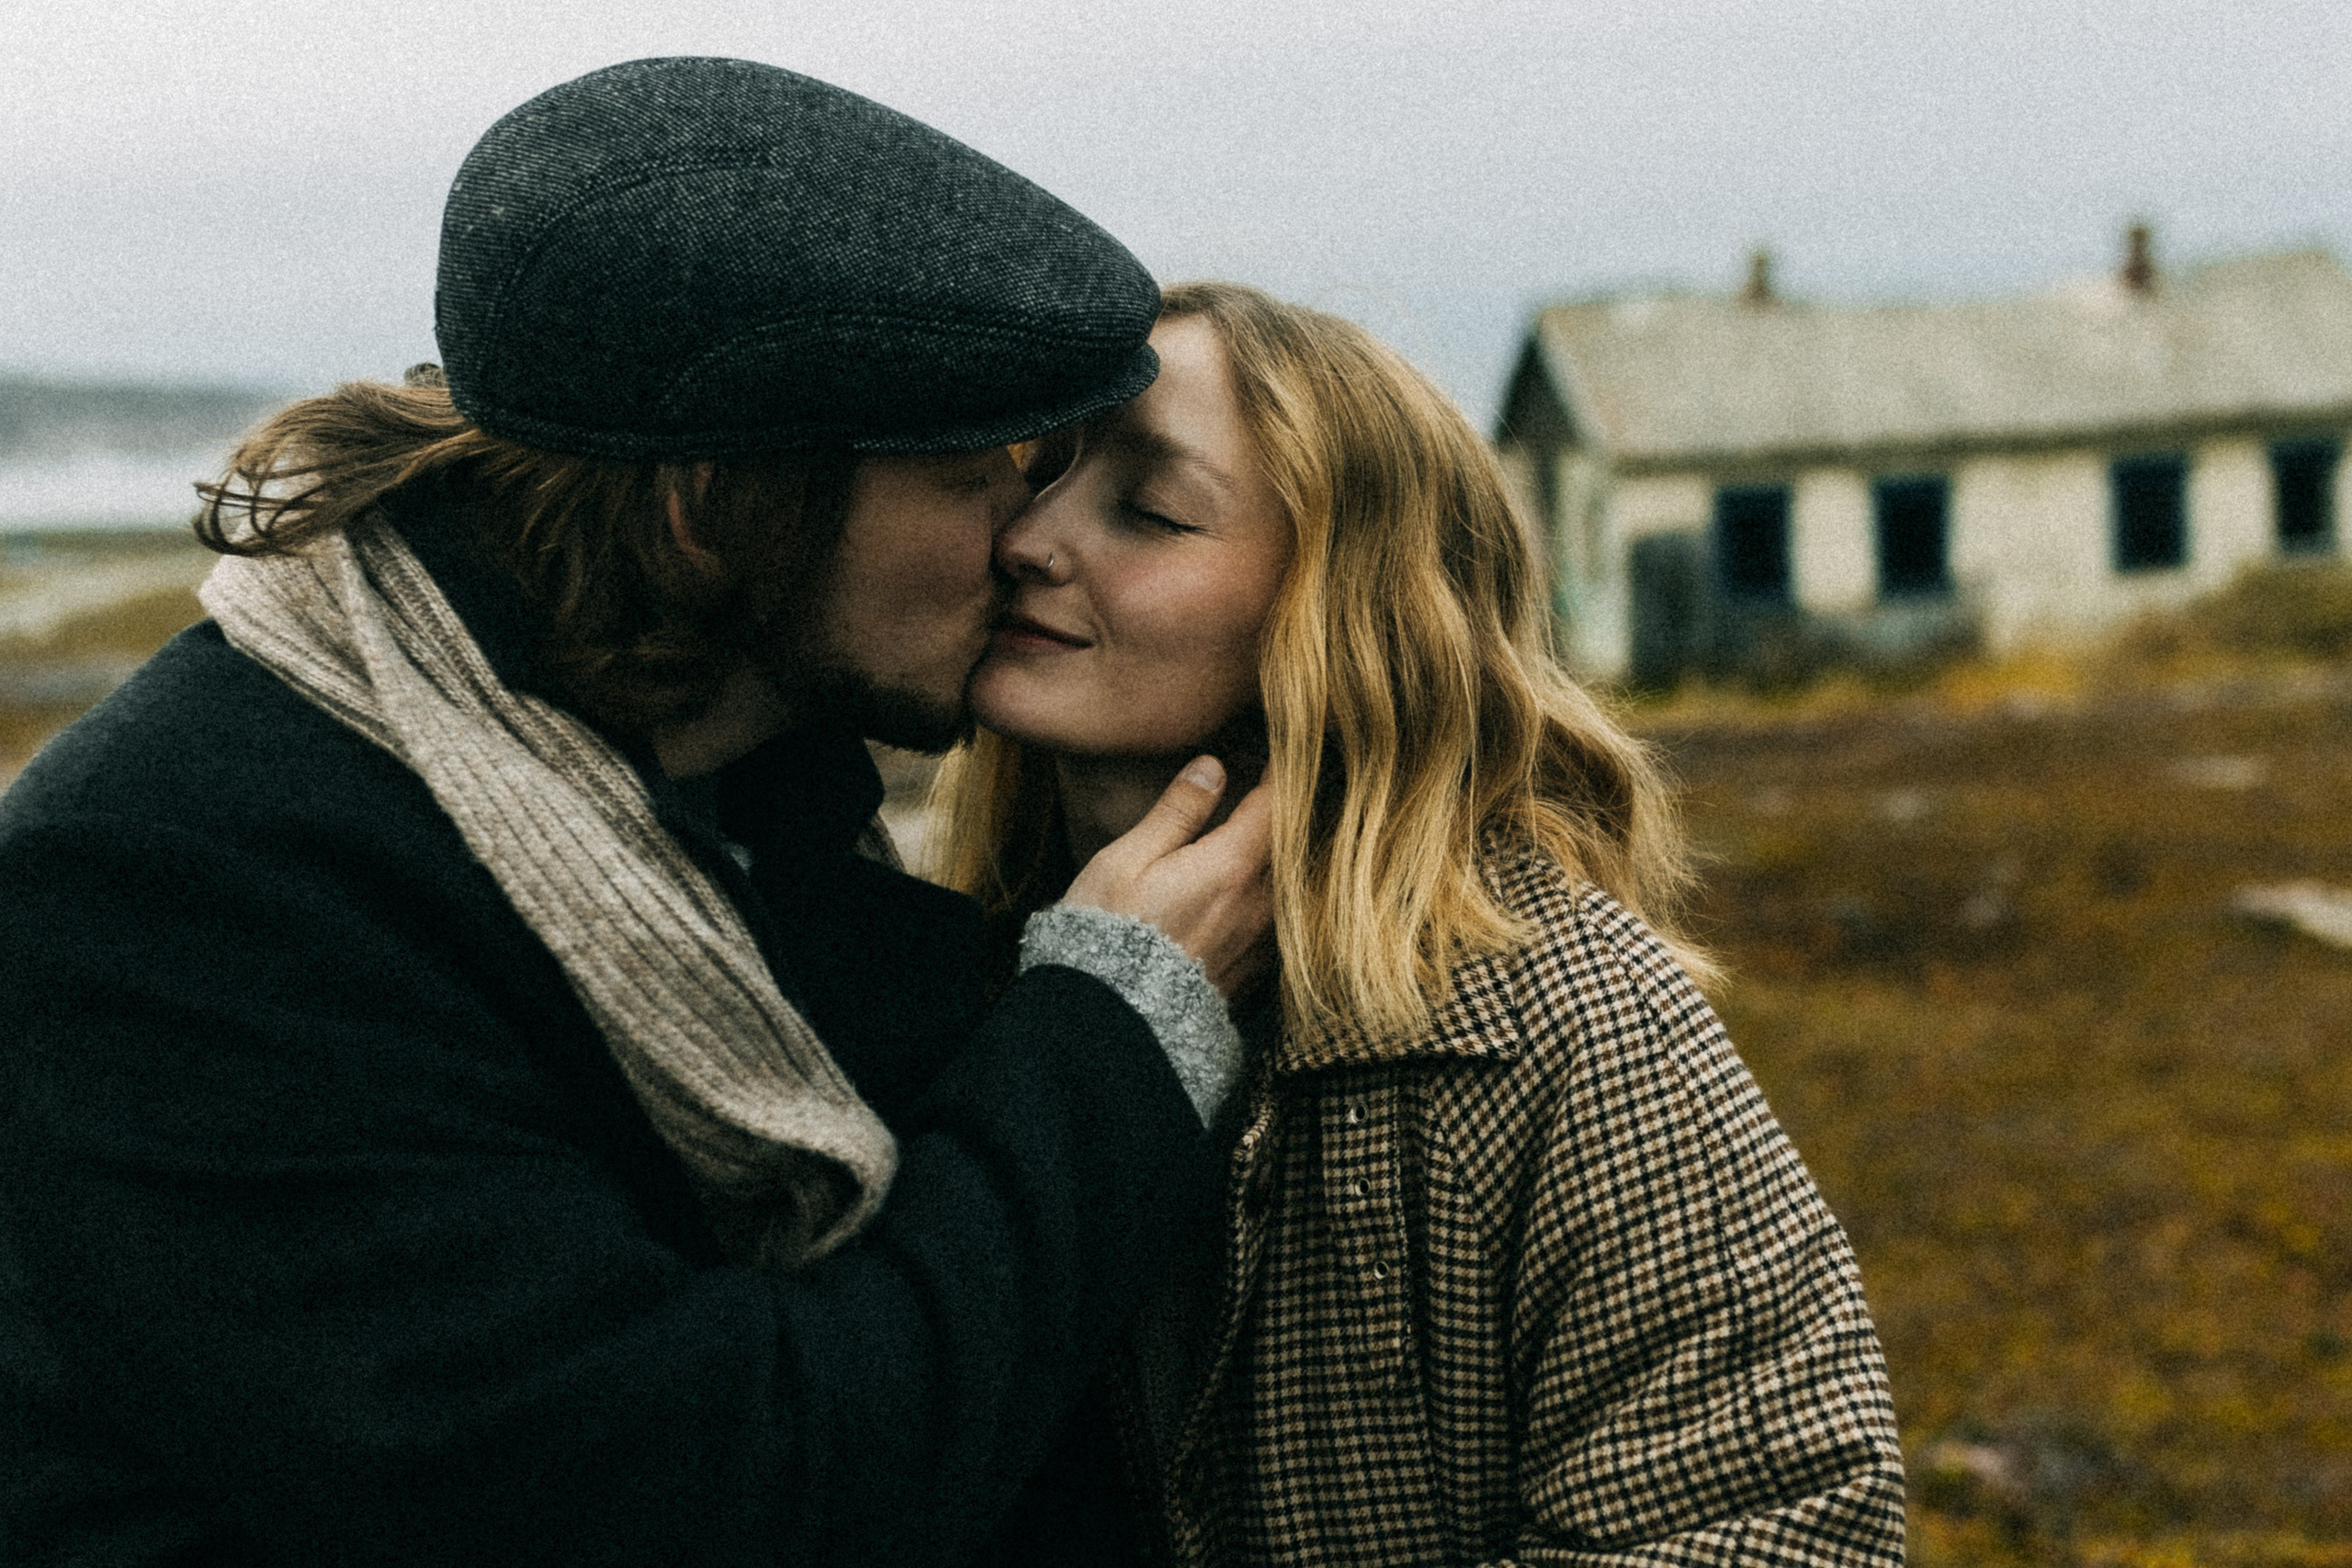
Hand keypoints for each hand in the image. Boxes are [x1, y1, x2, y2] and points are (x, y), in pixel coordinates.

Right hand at [1065, 756, 1273, 998]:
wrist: (1109, 1023)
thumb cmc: (1106, 932)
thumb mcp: (1128, 860)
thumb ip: (1177, 812)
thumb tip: (1213, 766)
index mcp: (1232, 866)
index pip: (1278, 803)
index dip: (1284, 770)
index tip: (1283, 748)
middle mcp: (1260, 904)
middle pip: (1297, 843)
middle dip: (1292, 812)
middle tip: (1290, 782)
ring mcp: (1262, 942)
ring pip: (1293, 884)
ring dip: (1288, 855)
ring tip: (1276, 833)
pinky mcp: (1254, 972)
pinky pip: (1280, 921)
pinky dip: (1277, 895)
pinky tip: (1259, 888)